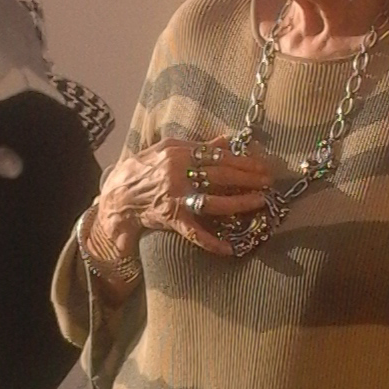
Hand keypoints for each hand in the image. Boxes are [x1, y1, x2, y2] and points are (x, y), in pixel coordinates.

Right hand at [94, 137, 275, 260]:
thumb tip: (228, 140)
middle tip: (269, 181)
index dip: (243, 160)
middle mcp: (177, 173)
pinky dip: (212, 242)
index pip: (219, 155)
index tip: (262, 163)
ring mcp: (175, 197)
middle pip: (221, 175)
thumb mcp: (168, 148)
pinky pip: (194, 232)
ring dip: (240, 202)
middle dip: (248, 178)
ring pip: (214, 201)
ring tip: (260, 201)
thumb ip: (199, 146)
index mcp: (179, 152)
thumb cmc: (145, 168)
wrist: (119, 194)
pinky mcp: (171, 218)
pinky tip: (229, 249)